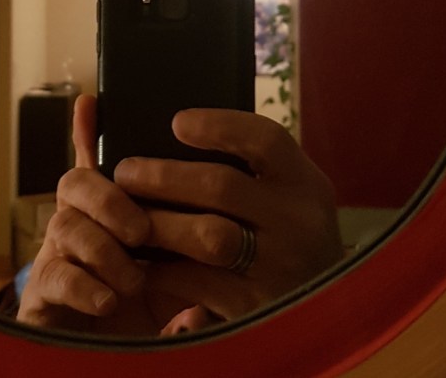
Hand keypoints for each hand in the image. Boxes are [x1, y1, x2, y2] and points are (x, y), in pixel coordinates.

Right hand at [17, 95, 171, 332]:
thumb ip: (192, 234)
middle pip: (75, 183)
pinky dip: (83, 286)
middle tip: (141, 228)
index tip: (91, 102)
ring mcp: (55, 255)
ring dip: (102, 248)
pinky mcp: (43, 294)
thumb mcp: (177, 264)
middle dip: (108, 199)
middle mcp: (76, 221)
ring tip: (133, 277)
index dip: (88, 130)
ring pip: (65, 226)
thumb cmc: (148, 301)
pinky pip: (54, 277)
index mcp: (106, 207)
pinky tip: (109, 300)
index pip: (94, 159)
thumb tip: (226, 210)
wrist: (109, 354)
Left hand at [114, 108, 343, 320]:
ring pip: (206, 236)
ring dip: (157, 222)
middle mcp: (298, 223)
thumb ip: (249, 169)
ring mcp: (279, 269)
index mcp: (305, 185)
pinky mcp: (253, 309)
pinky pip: (194, 282)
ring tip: (125, 216)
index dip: (218, 126)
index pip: (266, 140)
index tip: (177, 122)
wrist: (320, 323)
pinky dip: (159, 269)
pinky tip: (138, 260)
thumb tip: (175, 131)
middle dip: (164, 176)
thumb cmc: (285, 242)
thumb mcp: (287, 199)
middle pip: (221, 185)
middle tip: (125, 172)